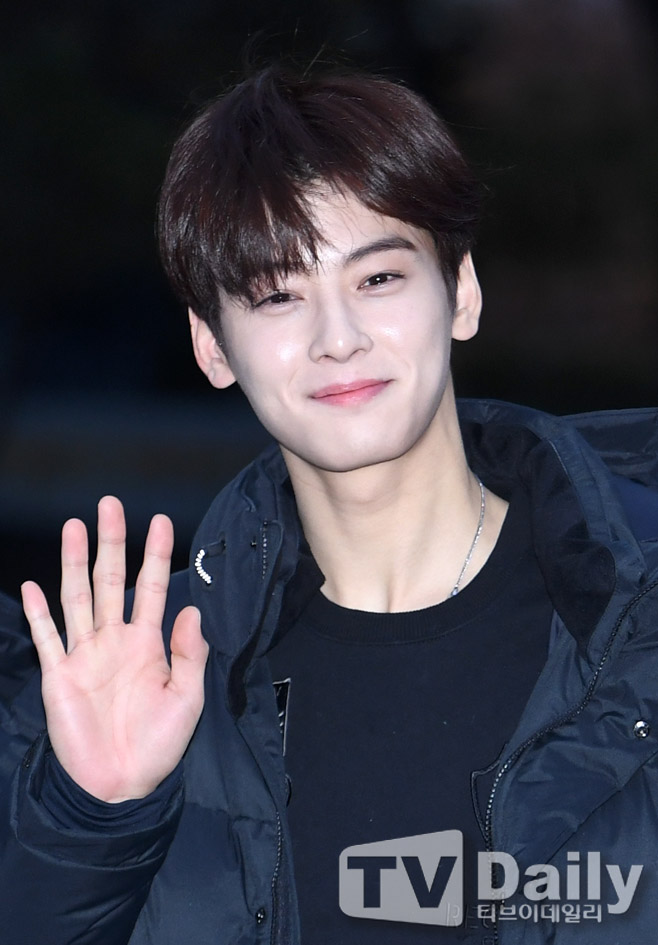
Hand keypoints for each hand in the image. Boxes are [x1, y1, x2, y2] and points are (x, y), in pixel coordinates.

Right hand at [21, 496, 207, 802]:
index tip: (161, 521)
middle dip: (112, 543)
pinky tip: (32, 587)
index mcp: (148, 643)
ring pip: (78, 598)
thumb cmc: (158, 745)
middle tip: (110, 505)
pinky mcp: (59, 676)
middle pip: (110, 580)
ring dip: (74, 563)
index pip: (152, 587)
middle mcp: (115, 640)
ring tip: (74, 527)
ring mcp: (85, 655)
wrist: (120, 787)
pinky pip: (47, 639)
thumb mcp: (187, 698)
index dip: (157, 555)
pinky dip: (38, 614)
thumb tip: (190, 611)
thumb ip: (189, 654)